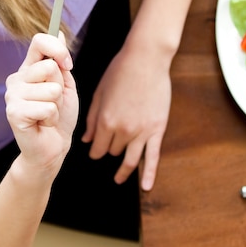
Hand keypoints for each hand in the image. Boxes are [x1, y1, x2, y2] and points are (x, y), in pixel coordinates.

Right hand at [5, 33, 78, 174]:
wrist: (53, 147)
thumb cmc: (59, 116)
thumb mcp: (65, 84)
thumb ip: (60, 61)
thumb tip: (58, 32)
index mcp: (29, 68)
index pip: (39, 41)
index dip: (58, 50)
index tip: (68, 64)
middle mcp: (17, 78)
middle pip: (49, 67)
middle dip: (60, 87)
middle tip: (54, 102)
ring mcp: (12, 95)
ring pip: (51, 89)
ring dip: (57, 105)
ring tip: (48, 114)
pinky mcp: (13, 113)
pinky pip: (47, 107)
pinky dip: (52, 117)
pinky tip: (43, 124)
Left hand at [82, 45, 170, 189]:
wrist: (146, 59)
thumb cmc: (121, 71)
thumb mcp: (100, 92)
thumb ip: (93, 118)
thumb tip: (88, 140)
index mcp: (106, 120)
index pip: (97, 148)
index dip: (96, 150)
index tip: (96, 150)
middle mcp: (123, 130)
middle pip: (113, 152)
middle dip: (110, 149)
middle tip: (110, 146)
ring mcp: (141, 132)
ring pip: (129, 159)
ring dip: (123, 171)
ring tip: (119, 178)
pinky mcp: (157, 129)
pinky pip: (153, 157)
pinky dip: (149, 175)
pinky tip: (147, 187)